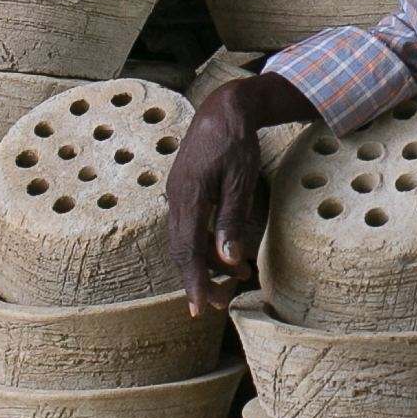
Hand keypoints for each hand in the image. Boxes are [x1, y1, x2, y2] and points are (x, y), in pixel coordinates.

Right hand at [165, 72, 316, 315]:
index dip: (193, 281)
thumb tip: (227, 260)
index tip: (200, 307)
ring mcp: (177, 195)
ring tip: (233, 278)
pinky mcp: (184, 193)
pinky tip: (224, 254)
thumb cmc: (235, 141)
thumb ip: (231, 221)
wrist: (222, 109)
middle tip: (219, 302)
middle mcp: (177, 198)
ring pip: (185, 240)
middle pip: (182, 250)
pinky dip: (204, 245)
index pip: (187, 250)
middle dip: (199, 279)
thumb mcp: (240, 181)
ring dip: (206, 263)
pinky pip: (189, 227)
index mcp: (189, 196)